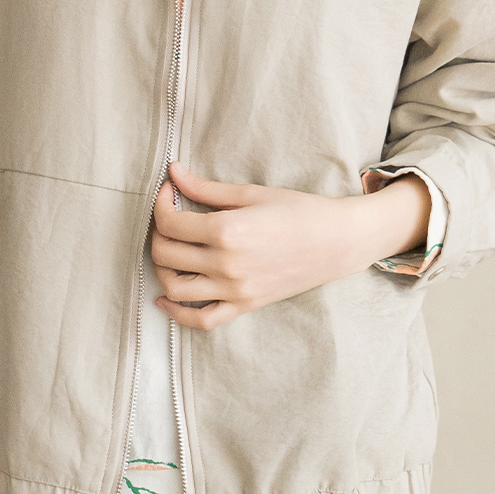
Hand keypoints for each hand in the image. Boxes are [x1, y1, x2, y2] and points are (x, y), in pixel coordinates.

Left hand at [150, 160, 428, 330]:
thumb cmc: (298, 211)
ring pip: (174, 288)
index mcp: (226, 230)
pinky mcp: (244, 305)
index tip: (168, 192)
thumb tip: (174, 173)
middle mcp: (226, 264)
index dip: (160, 204)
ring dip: (161, 269)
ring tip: (169, 252)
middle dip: (158, 233)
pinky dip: (177, 313)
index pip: (169, 222)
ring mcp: (234, 289)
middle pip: (165, 254)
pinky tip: (165, 300)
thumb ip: (206, 188)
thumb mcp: (251, 193)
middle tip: (169, 218)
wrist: (336, 241)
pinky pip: (202, 320)